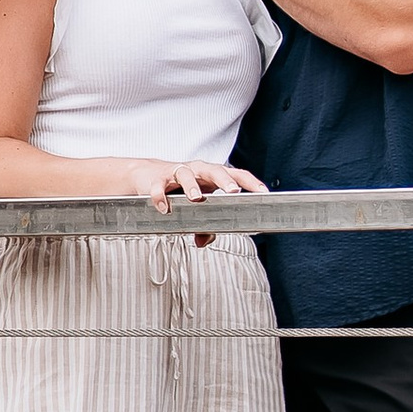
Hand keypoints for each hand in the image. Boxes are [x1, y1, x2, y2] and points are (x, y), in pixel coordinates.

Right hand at [129, 155, 267, 246]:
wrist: (148, 175)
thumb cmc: (180, 189)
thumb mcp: (195, 206)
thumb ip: (203, 225)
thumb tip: (203, 241)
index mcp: (212, 176)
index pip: (237, 174)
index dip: (251, 182)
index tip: (264, 193)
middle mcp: (198, 170)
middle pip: (215, 170)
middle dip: (225, 181)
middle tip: (233, 191)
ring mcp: (177, 172)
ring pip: (186, 174)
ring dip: (192, 186)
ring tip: (195, 198)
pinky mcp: (158, 178)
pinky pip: (159, 186)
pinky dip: (160, 196)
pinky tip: (164, 208)